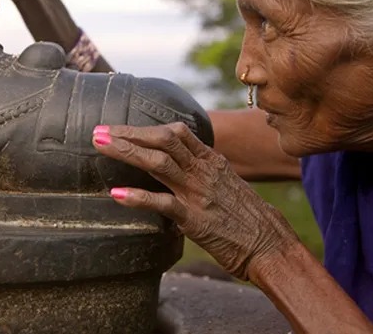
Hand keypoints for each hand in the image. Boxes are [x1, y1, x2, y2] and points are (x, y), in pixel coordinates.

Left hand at [91, 122, 299, 279]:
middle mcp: (204, 172)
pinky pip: (164, 203)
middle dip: (129, 133)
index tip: (121, 126)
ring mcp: (199, 194)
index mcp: (212, 162)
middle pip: (162, 140)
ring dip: (126, 151)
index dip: (145, 127)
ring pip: (158, 163)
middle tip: (99, 131)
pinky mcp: (196, 220)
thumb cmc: (250, 219)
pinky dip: (138, 197)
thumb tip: (185, 165)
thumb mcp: (229, 184)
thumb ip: (206, 172)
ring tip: (100, 146)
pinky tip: (117, 194)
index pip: (176, 133)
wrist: (273, 246)